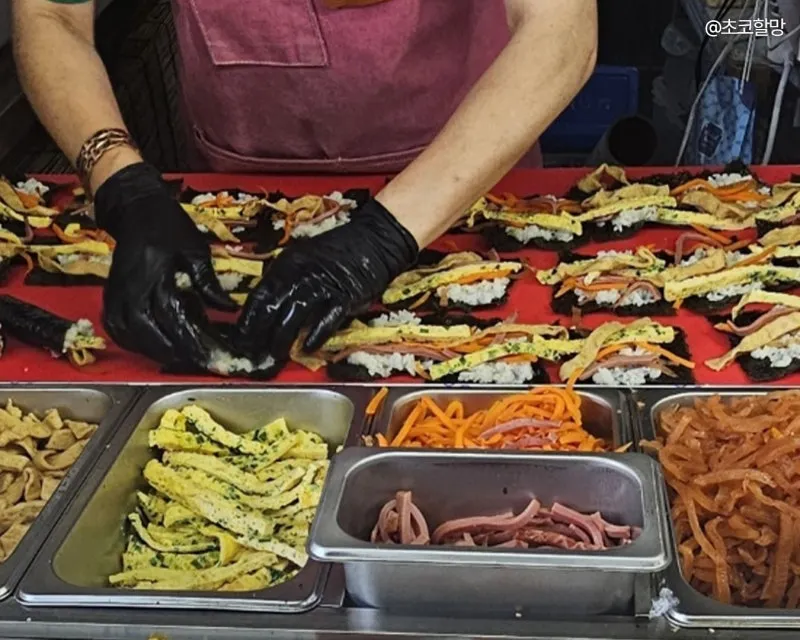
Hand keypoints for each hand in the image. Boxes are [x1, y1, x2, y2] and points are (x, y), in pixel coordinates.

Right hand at [94, 162, 235, 366]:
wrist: (136, 210)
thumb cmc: (169, 228)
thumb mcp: (195, 250)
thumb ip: (209, 282)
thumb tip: (228, 309)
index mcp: (155, 275)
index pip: (172, 317)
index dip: (191, 340)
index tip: (209, 355)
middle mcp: (131, 288)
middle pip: (148, 333)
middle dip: (172, 352)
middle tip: (194, 362)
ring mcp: (116, 294)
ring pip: (129, 335)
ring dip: (153, 351)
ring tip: (176, 358)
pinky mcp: (109, 298)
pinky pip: (117, 330)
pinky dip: (134, 343)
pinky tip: (152, 348)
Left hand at [237, 198, 417, 360]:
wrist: (374, 240)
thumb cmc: (339, 251)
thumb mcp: (305, 257)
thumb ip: (288, 279)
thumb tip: (270, 305)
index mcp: (288, 263)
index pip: (260, 294)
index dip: (248, 317)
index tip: (241, 335)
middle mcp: (301, 274)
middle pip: (272, 307)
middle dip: (259, 332)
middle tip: (252, 350)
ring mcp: (323, 286)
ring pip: (294, 316)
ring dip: (283, 338)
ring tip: (276, 354)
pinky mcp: (344, 297)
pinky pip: (326, 321)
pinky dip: (315, 336)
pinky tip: (307, 348)